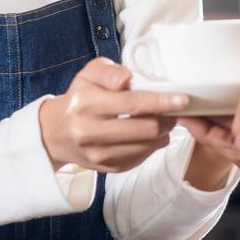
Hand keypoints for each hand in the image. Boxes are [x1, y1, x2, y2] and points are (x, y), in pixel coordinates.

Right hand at [39, 57, 185, 172]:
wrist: (56, 132)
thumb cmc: (80, 97)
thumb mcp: (88, 75)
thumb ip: (109, 71)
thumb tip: (127, 78)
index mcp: (85, 104)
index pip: (131, 104)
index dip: (161, 102)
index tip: (182, 100)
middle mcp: (89, 131)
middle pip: (144, 129)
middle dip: (167, 119)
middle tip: (173, 111)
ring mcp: (98, 154)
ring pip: (146, 146)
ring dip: (162, 133)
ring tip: (163, 122)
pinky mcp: (107, 168)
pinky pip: (140, 158)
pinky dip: (152, 146)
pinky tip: (150, 135)